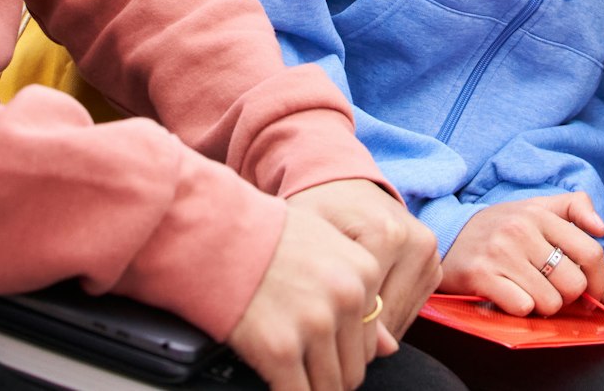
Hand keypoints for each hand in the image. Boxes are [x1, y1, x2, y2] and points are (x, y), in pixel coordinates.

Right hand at [227, 201, 386, 390]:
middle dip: (328, 375)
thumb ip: (357, 294)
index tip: (320, 353)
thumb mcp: (322, 246)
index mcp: (363, 272)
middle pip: (352, 368)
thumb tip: (389, 348)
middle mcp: (346, 298)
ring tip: (288, 374)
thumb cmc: (262, 234)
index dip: (342, 352)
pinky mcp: (280, 348)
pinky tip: (274, 383)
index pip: (369, 340)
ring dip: (309, 387)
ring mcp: (315, 323)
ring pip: (329, 387)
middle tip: (301, 369)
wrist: (214, 229)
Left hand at [289, 178, 440, 337]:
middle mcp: (417, 243)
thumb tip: (386, 349)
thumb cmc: (319, 211)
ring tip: (340, 312)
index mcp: (386, 234)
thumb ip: (340, 293)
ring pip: (400, 321)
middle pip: (388, 319)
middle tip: (324, 326)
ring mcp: (431, 255)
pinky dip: (385, 319)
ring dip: (371, 329)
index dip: (336, 328)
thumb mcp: (313, 244)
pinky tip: (360, 305)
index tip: (314, 332)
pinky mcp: (436, 267)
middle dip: (354, 334)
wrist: (343, 183)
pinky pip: (410, 313)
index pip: (366, 311)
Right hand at [439, 193, 603, 316]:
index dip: (599, 281)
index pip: (590, 253)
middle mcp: (520, 230)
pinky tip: (509, 295)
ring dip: (543, 306)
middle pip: (573, 284)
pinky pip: (522, 308)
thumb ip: (574, 207)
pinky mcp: (481, 276)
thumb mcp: (536, 207)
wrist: (448, 235)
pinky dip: (520, 308)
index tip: (592, 292)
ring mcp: (500, 253)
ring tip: (529, 291)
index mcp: (539, 213)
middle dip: (568, 297)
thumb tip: (603, 229)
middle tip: (553, 291)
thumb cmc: (501, 227)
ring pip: (550, 302)